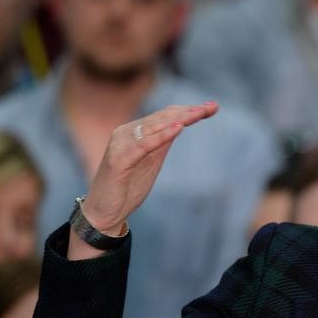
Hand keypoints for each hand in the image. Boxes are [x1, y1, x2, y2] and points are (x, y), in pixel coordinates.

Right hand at [81, 102, 217, 233]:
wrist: (104, 211)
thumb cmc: (127, 187)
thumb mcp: (151, 161)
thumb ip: (162, 143)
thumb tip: (180, 125)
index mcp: (135, 132)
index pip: (165, 115)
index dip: (188, 110)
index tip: (213, 107)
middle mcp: (126, 132)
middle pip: (163, 117)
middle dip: (190, 111)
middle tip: (212, 106)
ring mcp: (121, 144)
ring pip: (155, 126)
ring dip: (179, 118)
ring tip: (199, 112)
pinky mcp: (118, 159)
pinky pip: (143, 144)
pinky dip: (161, 135)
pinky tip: (178, 128)